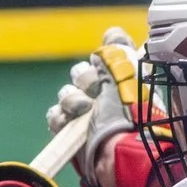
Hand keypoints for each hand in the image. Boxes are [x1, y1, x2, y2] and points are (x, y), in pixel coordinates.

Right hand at [46, 29, 150, 186]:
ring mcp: (87, 115)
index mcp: (125, 82)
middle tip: (95, 90)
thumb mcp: (128, 75)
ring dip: (73, 99)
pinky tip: (70, 122)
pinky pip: (56, 116)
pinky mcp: (71, 133)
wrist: (120, 155)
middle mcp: (106, 97)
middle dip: (86, 79)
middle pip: (82, 73)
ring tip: (84, 110)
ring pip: (67, 93)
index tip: (104, 61)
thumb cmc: (131, 114)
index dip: (101, 57)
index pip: (106, 56)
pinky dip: (61, 118)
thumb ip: (118, 50)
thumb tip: (112, 32)